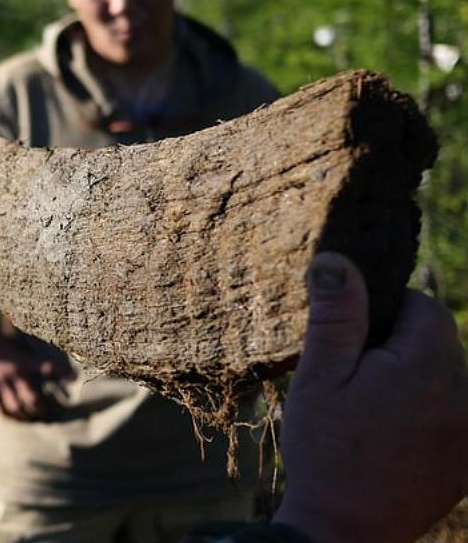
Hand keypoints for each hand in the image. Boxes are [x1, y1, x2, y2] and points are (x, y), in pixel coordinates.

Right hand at [0, 325, 74, 420]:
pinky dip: (12, 417)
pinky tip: (18, 418)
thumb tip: (44, 362)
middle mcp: (13, 373)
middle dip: (44, 409)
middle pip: (33, 399)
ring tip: (36, 419)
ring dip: (29, 417)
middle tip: (52, 414)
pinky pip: (2, 410)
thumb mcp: (16, 342)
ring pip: (18, 408)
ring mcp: (0, 384)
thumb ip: (29, 354)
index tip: (74, 378)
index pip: (47, 367)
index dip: (61, 372)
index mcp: (22, 359)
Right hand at [274, 252, 467, 542]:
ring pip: (445, 378)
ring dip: (412, 380)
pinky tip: (389, 436)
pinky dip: (425, 413)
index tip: (351, 343)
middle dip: (397, 347)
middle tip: (352, 381)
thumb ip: (336, 314)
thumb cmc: (325, 450)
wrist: (345, 533)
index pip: (424, 307)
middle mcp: (465, 397)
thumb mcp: (319, 375)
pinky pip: (452, 413)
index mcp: (429, 368)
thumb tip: (339, 258)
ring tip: (369, 413)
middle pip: (437, 342)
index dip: (383, 314)